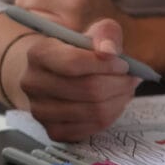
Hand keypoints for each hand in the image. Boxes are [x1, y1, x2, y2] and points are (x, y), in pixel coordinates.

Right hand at [2, 18, 138, 140]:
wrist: (54, 74)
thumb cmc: (76, 51)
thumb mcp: (92, 33)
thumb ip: (105, 34)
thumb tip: (110, 51)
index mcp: (38, 53)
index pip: (73, 63)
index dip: (105, 65)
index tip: (123, 64)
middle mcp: (33, 83)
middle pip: (88, 89)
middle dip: (118, 84)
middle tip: (131, 78)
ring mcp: (40, 110)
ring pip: (94, 112)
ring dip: (118, 101)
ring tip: (124, 90)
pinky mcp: (52, 131)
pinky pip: (91, 129)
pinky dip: (110, 116)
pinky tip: (112, 104)